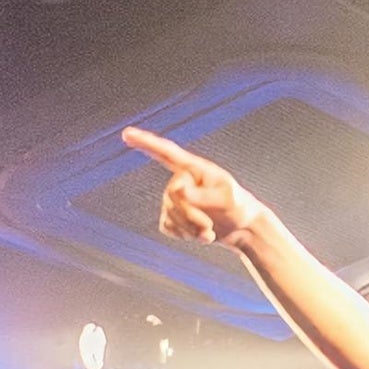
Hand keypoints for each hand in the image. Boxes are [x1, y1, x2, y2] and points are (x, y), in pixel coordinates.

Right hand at [122, 126, 265, 252]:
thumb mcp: (226, 200)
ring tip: (209, 232)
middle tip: (210, 227)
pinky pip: (167, 227)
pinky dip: (184, 235)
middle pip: (172, 197)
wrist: (241, 228)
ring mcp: (174, 199)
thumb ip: (202, 196)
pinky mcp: (171, 217)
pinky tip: (199, 234)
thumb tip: (178, 191)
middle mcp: (181, 180)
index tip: (127, 133)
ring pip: (170, 215)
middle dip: (191, 216)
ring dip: (191, 229)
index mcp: (195, 169)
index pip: (167, 153)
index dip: (146, 143)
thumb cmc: (238, 207)